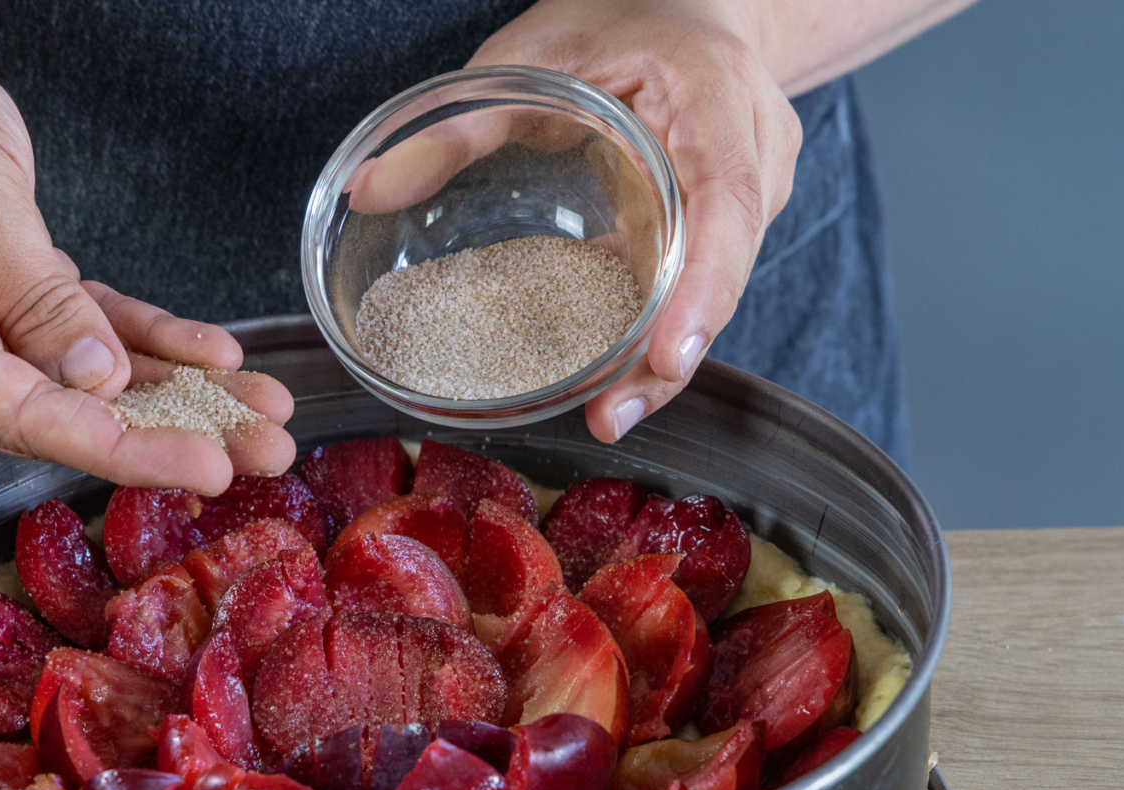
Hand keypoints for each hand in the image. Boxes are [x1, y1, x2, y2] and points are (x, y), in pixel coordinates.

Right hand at [0, 0, 293, 494]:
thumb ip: (35, 296)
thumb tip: (98, 380)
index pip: (22, 418)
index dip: (118, 447)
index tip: (201, 465)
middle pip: (65, 416)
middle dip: (173, 434)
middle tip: (265, 451)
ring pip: (88, 383)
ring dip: (181, 398)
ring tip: (266, 413)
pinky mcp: (2, 306)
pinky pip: (87, 335)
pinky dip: (149, 344)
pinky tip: (215, 356)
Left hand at [471, 0, 801, 441]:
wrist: (695, 6)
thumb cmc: (619, 17)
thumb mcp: (535, 53)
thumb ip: (460, 122)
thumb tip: (367, 190)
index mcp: (716, 94)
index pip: (728, 199)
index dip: (704, 286)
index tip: (668, 353)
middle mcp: (753, 150)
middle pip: (726, 269)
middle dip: (671, 354)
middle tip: (612, 415)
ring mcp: (756, 188)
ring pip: (717, 288)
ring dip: (663, 358)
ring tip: (607, 413)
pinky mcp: (731, 220)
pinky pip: (699, 281)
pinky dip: (657, 328)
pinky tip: (612, 376)